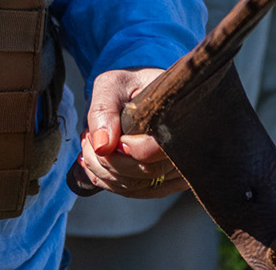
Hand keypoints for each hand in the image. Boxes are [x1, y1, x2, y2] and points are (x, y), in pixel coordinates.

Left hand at [78, 66, 187, 197]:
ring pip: (136, 186)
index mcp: (179, 120)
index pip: (160, 150)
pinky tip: (97, 160)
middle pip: (145, 173)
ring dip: (103, 170)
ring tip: (90, 144)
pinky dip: (108, 180)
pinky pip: (133, 192)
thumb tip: (102, 146)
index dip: (132, 148)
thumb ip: (104, 109)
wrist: (145, 95)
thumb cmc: (132, 86)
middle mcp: (186, 151)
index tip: (113, 136)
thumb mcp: (114, 84)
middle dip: (108, 159)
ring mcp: (178, 172)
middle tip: (89, 136)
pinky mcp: (165, 184)